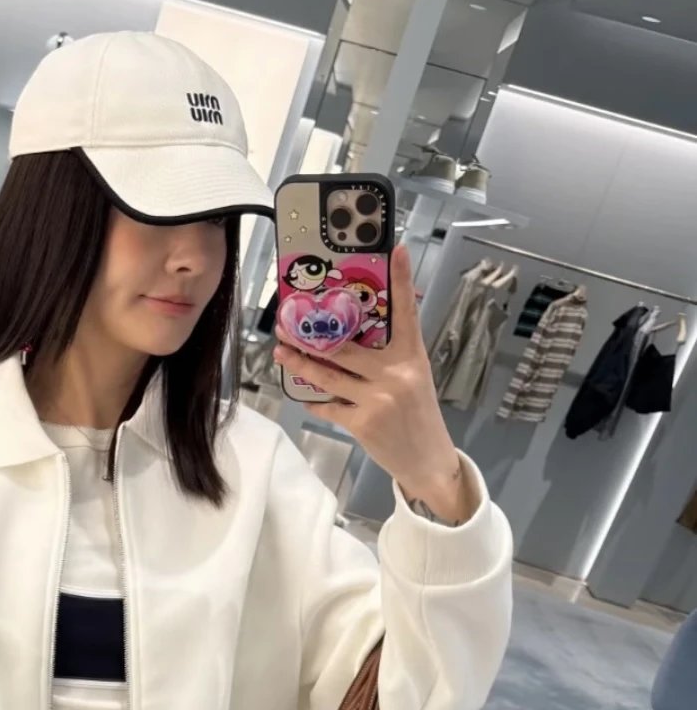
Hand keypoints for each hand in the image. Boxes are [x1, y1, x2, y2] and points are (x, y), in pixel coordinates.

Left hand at [276, 245, 467, 517]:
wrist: (428, 460)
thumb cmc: (418, 415)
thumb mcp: (415, 378)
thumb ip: (392, 356)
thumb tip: (358, 334)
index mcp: (412, 356)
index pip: (407, 312)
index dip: (402, 280)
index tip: (399, 250)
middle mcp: (395, 373)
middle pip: (344, 347)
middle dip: (310, 335)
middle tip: (285, 322)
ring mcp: (377, 398)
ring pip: (328, 376)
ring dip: (300, 364)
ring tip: (280, 353)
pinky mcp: (362, 423)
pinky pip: (329, 406)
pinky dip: (316, 402)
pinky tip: (306, 397)